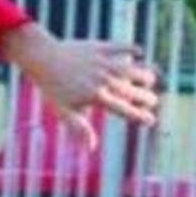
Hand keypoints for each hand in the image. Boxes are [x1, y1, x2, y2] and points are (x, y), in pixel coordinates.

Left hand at [0, 23, 159, 151]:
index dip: (139, 116)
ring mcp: (101, 62)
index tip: (150, 120)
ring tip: (151, 79)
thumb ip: (79, 129)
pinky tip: (140, 52)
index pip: (124, 110)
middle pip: (131, 90)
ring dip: (144, 74)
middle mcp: (102, 80)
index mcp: (96, 97)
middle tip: (153, 101)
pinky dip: (131, 49)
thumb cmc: (53, 88)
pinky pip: (120, 47)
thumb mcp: (64, 111)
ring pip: (130, 69)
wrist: (43, 58)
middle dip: (146, 97)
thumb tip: (90, 149)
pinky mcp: (98, 47)